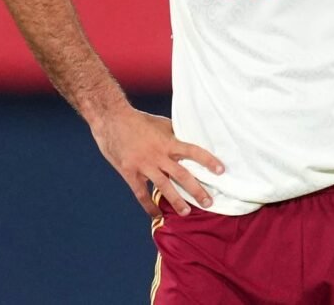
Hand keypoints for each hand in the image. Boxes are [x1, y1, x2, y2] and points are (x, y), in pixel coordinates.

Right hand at [90, 107, 223, 217]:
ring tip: (186, 213)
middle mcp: (158, 155)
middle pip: (182, 174)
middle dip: (196, 190)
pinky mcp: (130, 173)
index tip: (221, 170)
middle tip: (209, 202)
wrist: (112, 119)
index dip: (208, 160)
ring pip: (164, 187)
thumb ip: (175, 136)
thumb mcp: (161, 124)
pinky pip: (141, 193)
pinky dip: (149, 206)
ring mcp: (144, 165)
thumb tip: (190, 142)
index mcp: (168, 142)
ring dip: (176, 201)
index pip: (193, 151)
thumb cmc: (138, 120)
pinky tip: (157, 215)